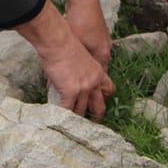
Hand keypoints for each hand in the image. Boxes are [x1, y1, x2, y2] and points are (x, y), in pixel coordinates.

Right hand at [17, 0, 113, 119]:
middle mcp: (94, 81)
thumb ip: (78, 69)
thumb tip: (67, 78)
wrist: (58, 41)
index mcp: (98, 71)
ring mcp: (84, 88)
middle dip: (96, 116)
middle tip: (91, 123)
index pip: (108, 89)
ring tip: (72, 126)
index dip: (104, 98)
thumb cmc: (65, 42)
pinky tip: (59, 118)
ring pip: (82, 110)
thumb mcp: (79, 56)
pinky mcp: (71, 91)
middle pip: (100, 105)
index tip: (98, 104)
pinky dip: (63, 115)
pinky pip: (67, 109)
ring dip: (77, 119)